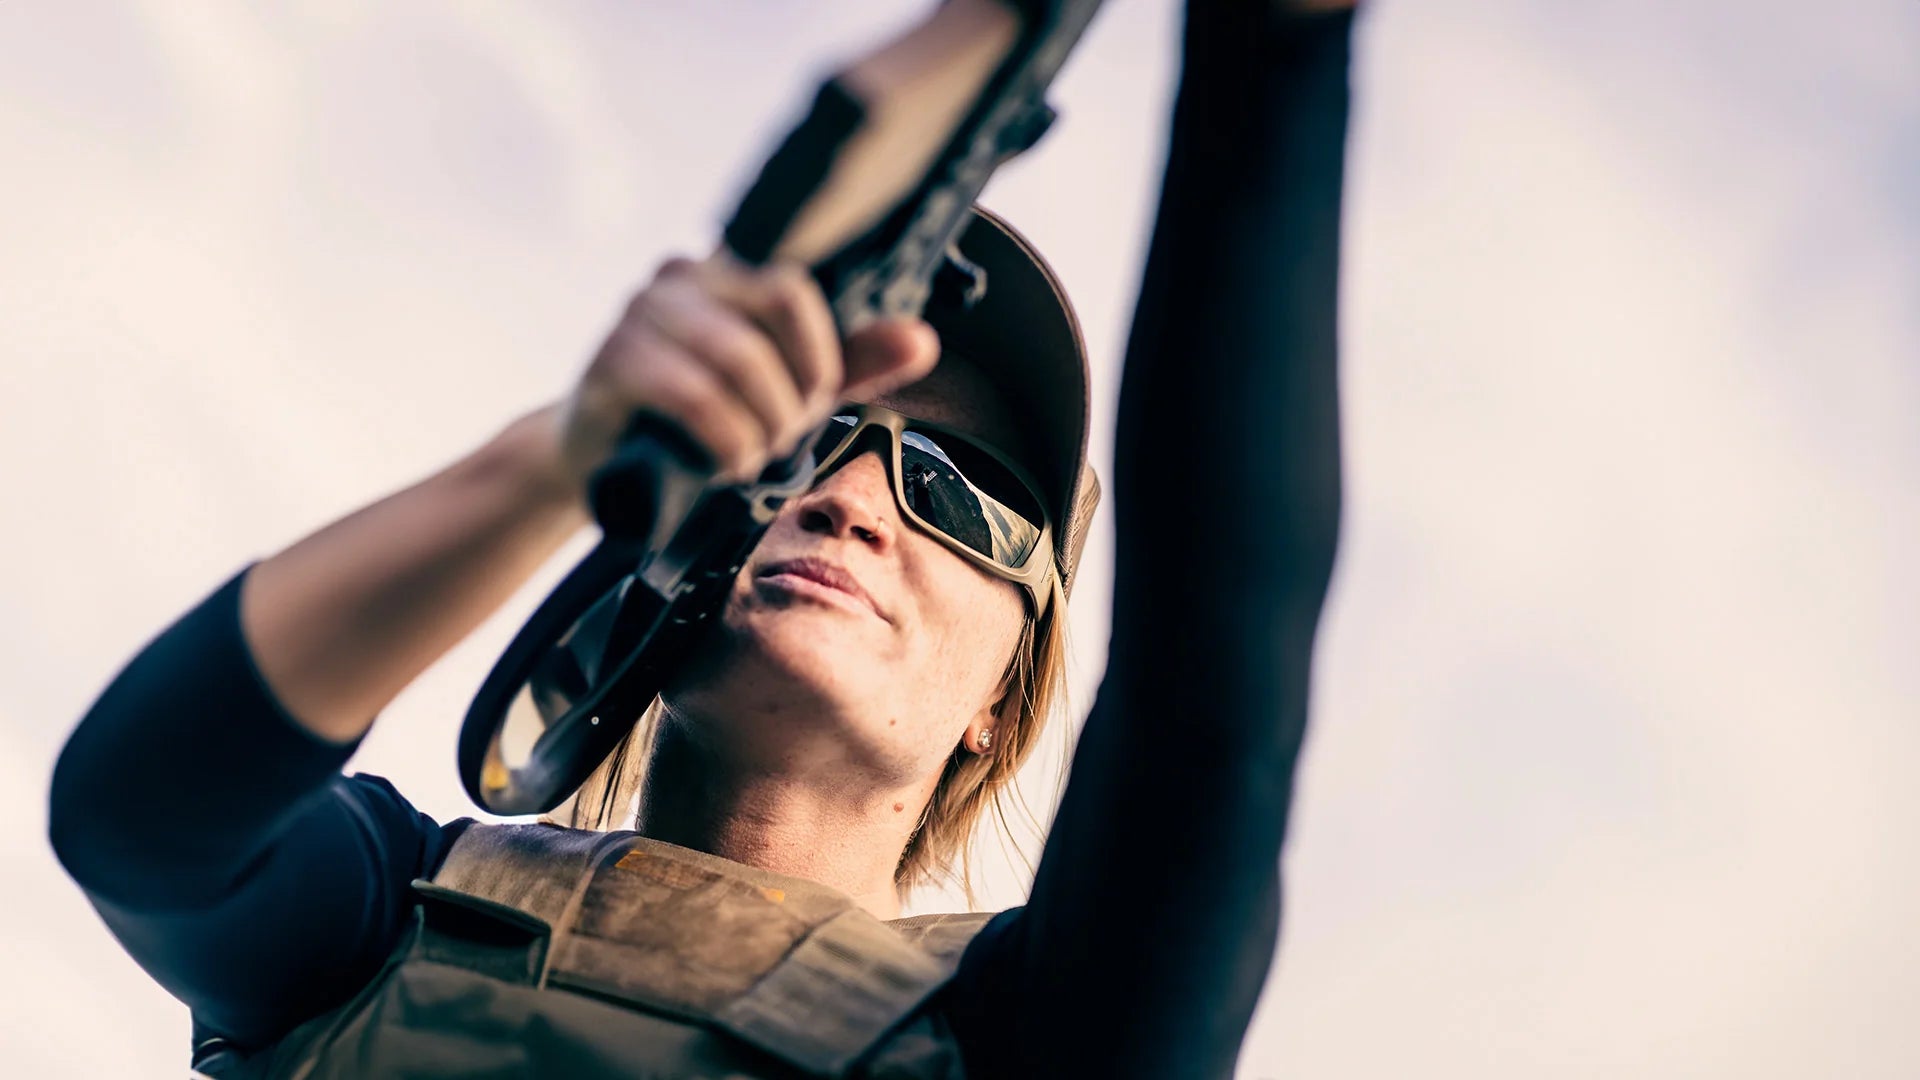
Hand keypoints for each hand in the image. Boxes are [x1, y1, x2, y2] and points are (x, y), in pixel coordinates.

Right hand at [552, 255, 938, 500]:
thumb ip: (850, 364)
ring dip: (755, 427)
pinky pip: (687, 393)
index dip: (814, 358)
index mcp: (725, 272)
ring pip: (732, 360)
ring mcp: (638, 315)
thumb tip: (923, 340)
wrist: (607, 462)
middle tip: (776, 446)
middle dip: (786, 403)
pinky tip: (720, 463)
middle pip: (765, 329)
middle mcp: (679, 278)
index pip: (791, 290)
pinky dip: (721, 438)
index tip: (808, 406)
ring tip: (747, 458)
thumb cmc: (702, 418)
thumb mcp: (785, 390)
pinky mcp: (609, 364)